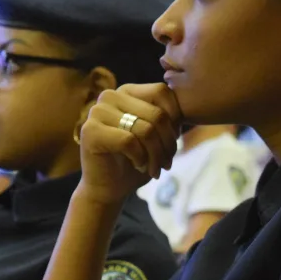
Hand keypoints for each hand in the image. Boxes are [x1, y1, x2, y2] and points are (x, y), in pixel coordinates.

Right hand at [77, 83, 181, 204]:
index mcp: (127, 91)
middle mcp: (110, 96)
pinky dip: (140, 158)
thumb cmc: (136, 160)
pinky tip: (138, 166)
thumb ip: (169, 116)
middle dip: (168, 144)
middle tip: (166, 163)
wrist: (109, 188)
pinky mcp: (90, 131)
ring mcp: (97, 111)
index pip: (162, 92)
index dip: (175, 120)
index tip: (173, 142)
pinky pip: (129, 141)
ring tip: (155, 168)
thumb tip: (190, 106)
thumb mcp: (158, 134)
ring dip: (156, 155)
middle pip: (157, 114)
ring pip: (145, 129)